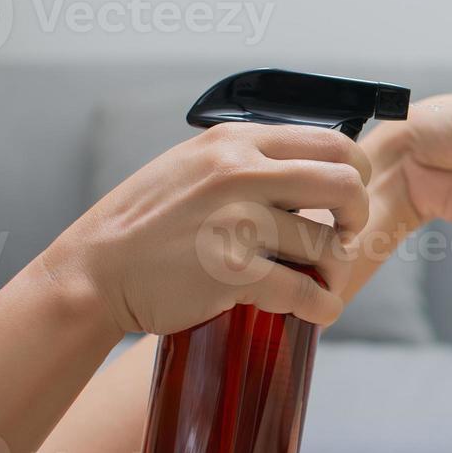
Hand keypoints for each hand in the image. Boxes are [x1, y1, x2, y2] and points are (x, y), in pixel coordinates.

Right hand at [44, 124, 371, 335]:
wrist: (93, 273)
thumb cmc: (145, 224)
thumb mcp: (192, 166)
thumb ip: (246, 160)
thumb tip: (310, 167)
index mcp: (234, 143)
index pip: (331, 141)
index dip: (355, 171)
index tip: (349, 196)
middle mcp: (239, 174)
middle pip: (344, 185)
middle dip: (357, 215)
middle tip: (347, 235)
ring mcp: (236, 223)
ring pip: (326, 245)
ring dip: (335, 270)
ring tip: (321, 282)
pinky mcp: (232, 272)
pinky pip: (303, 291)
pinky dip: (321, 306)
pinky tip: (319, 311)